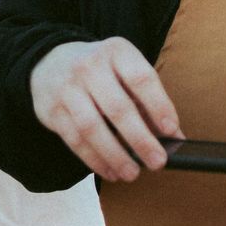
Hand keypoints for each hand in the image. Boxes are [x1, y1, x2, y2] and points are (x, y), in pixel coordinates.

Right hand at [29, 38, 181, 181]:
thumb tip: (175, 137)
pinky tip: (111, 171)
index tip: (171, 131)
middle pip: (118, 107)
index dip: (159, 106)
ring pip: (92, 127)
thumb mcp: (125, 71)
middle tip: (157, 162)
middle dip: (140, 139)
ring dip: (115, 155)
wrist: (50, 62)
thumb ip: (149, 101)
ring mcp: (68, 88)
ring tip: (132, 173)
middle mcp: (90, 67)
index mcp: (116, 52)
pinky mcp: (52, 110)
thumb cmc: (101, 72)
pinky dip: (95, 160)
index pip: (141, 78)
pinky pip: (75, 140)